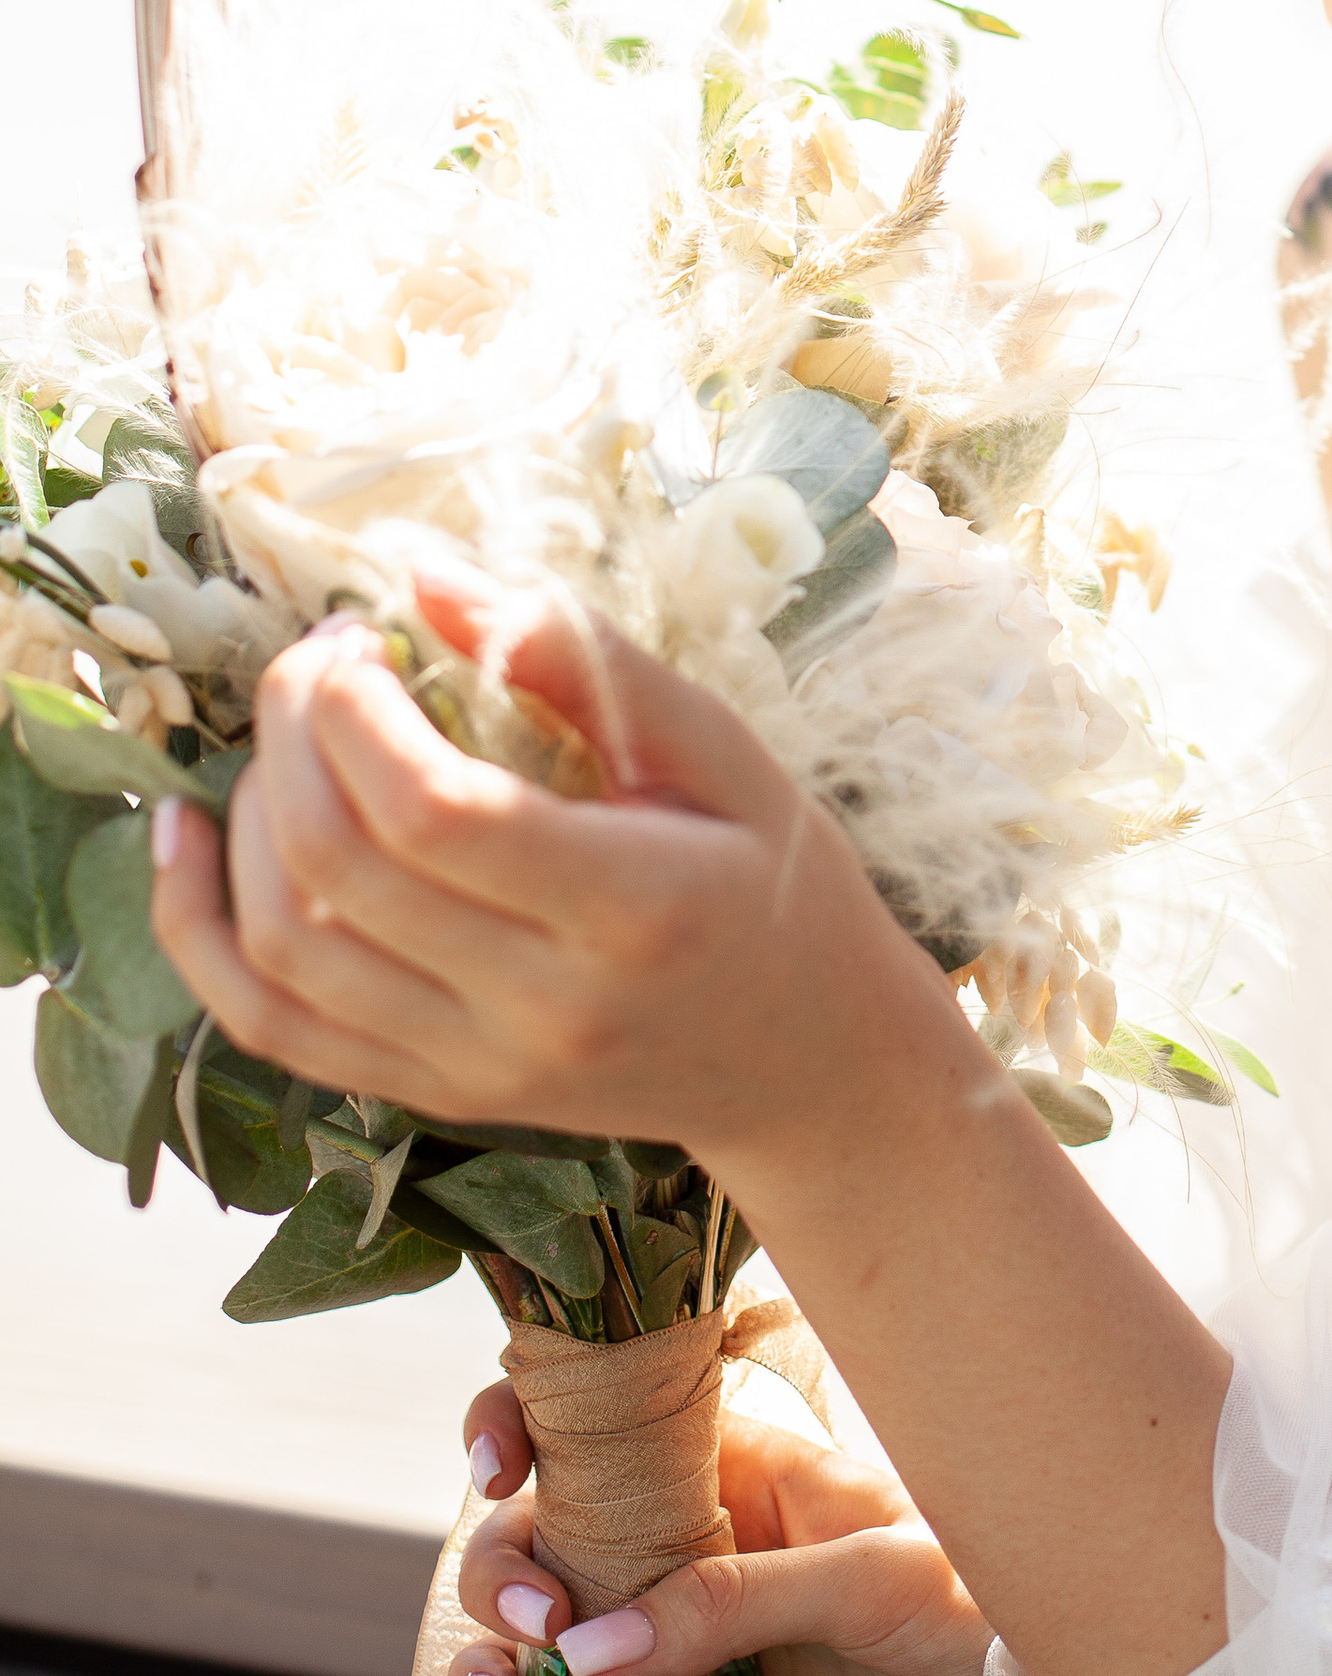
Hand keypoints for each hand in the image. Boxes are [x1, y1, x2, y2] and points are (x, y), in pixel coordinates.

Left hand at [148, 579, 920, 1172]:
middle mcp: (542, 1009)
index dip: (357, 712)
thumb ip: (581, 661)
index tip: (361, 636)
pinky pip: (269, 1027)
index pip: (438, 816)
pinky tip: (182, 838)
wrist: (805, 1062)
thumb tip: (430, 577)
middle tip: (318, 658)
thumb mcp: (724, 750)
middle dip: (292, 735)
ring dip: (244, 816)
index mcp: (634, 910)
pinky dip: (200, 932)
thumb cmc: (775, 881)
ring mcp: (476, 1070)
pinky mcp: (431, 1098)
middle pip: (340, 872)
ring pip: (284, 950)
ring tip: (286, 731)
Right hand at [448, 1389, 1102, 1675]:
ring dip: (498, 1657)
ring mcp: (693, 1634)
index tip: (497, 1462)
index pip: (611, 1416)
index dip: (533, 1417)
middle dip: (511, 1561)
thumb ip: (734, 1602)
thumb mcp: (873, 1577)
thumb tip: (588, 1647)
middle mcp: (701, 1538)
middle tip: (539, 1620)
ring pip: (555, 1629)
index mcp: (744, 1462)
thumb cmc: (986, 1603)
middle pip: (555, 1526)